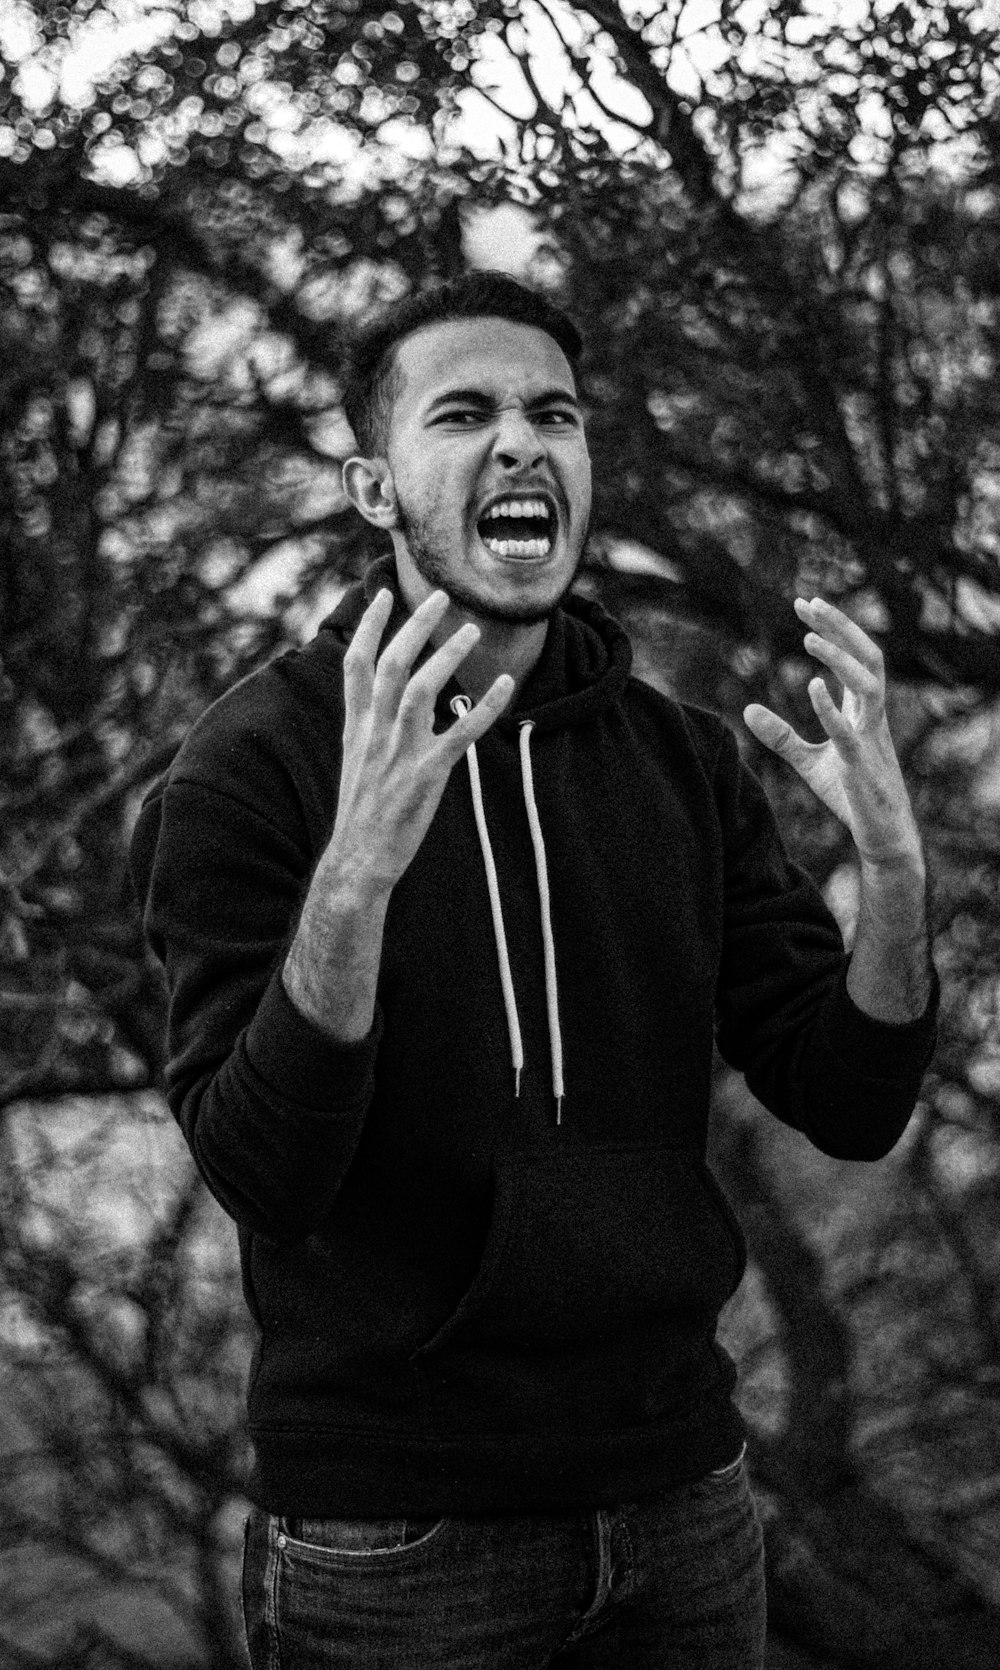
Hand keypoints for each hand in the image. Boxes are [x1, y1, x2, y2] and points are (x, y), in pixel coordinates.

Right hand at [328, 587, 513, 894]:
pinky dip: (486, 707)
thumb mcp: (356, 761)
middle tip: (440, 595)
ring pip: (421, 688)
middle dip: (415, 625)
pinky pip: (461, 733)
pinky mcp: (426, 775)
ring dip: (447, 655)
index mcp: (357, 726)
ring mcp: (399, 753)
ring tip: (472, 630)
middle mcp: (375, 732)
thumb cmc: (363, 813)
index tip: (382, 594)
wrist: (358, 859)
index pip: (356, 663)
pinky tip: (505, 686)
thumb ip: (369, 726)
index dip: (368, 625)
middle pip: (391, 663)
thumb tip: (384, 699)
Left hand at [743, 597, 922, 870]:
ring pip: (869, 685)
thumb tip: (746, 710)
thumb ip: (780, 736)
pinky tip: (812, 685)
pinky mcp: (862, 766)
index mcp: (864, 711)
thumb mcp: (809, 762)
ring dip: (840, 658)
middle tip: (810, 603)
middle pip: (868, 658)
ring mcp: (871, 739)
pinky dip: (831, 708)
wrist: (881, 834)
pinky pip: (850, 732)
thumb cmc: (851, 794)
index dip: (833, 628)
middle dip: (841, 627)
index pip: (854, 657)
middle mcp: (872, 717)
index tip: (804, 604)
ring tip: (810, 637)